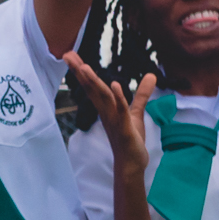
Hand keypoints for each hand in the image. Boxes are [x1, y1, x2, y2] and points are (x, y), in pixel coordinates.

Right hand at [62, 52, 157, 167]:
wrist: (131, 164)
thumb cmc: (130, 139)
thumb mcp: (136, 112)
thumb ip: (142, 93)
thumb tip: (151, 74)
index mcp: (106, 107)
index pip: (92, 86)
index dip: (81, 71)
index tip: (70, 55)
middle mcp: (106, 112)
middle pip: (92, 89)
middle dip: (80, 72)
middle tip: (67, 55)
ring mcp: (114, 121)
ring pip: (103, 98)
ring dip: (93, 82)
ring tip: (84, 67)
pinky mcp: (124, 130)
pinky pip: (120, 112)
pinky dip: (118, 98)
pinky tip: (114, 85)